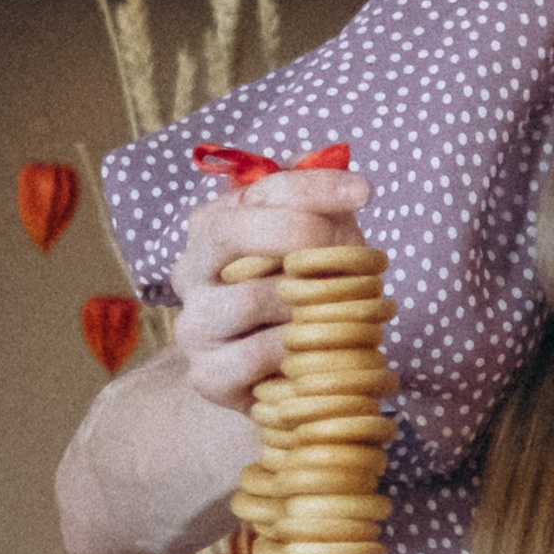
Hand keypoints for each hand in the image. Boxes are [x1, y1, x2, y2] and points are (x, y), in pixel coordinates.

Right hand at [171, 165, 373, 413]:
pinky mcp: (206, 375)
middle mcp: (189, 270)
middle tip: (352, 251)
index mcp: (212, 225)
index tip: (364, 193)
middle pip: (231, 232)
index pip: (257, 190)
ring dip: (307, 301)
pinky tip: (322, 348)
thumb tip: (344, 178)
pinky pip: (254, 356)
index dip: (314, 187)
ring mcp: (193, 325)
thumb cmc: (304, 293)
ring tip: (346, 308)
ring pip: (247, 299)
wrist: (287, 371)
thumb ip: (324, 205)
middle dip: (300, 232)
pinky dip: (296, 351)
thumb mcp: (318, 242)